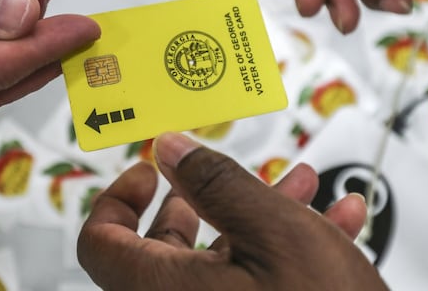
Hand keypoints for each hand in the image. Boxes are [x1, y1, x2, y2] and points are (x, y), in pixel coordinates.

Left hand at [78, 132, 386, 290]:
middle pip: (164, 251)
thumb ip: (216, 183)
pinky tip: (327, 228)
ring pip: (218, 266)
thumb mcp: (275, 232)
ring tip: (297, 190)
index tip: (149, 172)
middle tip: (215, 178)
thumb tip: (173, 151)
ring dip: (256, 220)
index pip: (100, 243)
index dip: (118, 198)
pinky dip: (280, 256)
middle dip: (205, 200)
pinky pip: (249, 289)